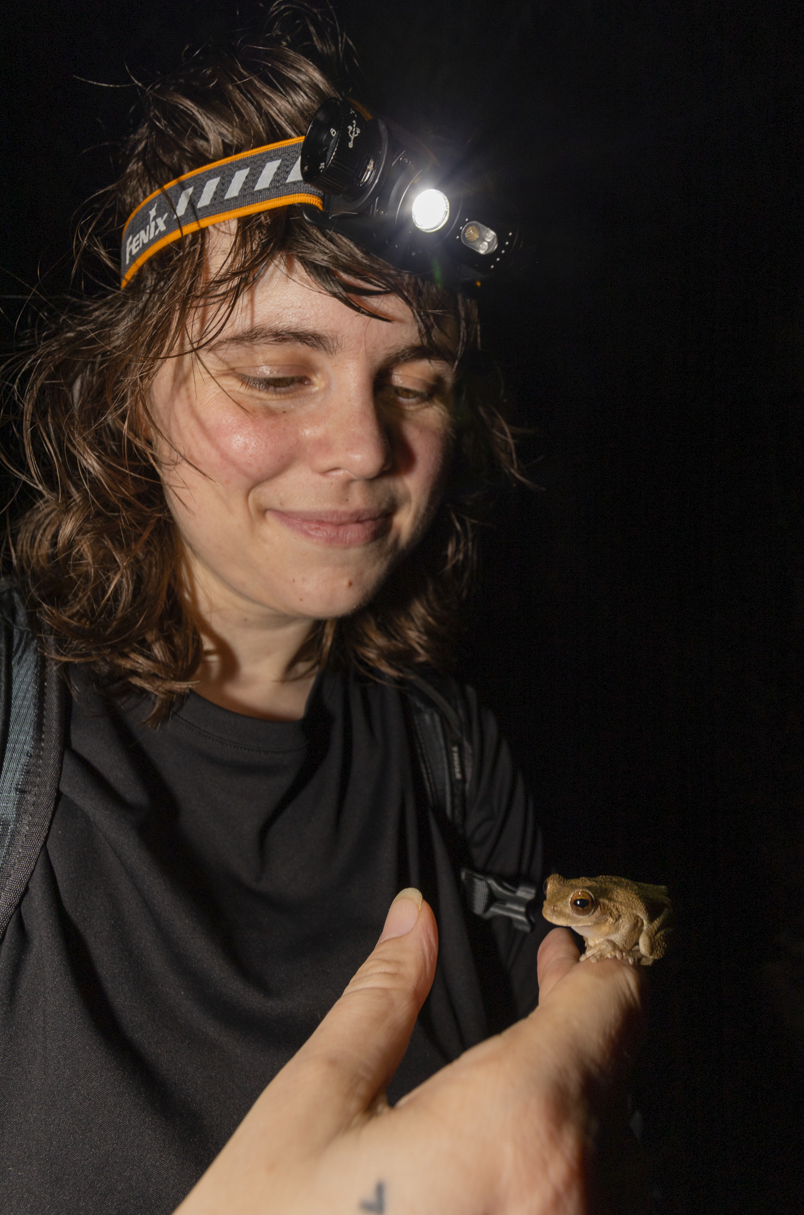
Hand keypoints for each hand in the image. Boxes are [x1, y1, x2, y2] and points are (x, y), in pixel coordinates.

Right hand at [174, 889, 647, 1214]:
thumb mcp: (312, 1108)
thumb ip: (381, 999)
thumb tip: (412, 919)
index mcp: (515, 1127)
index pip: (613, 1009)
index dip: (600, 954)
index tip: (574, 933)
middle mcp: (572, 1200)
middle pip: (620, 1074)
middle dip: (587, 1014)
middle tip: (553, 971)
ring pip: (618, 1149)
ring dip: (584, 1090)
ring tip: (536, 1054)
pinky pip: (595, 1208)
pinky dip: (572, 1161)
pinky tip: (520, 1148)